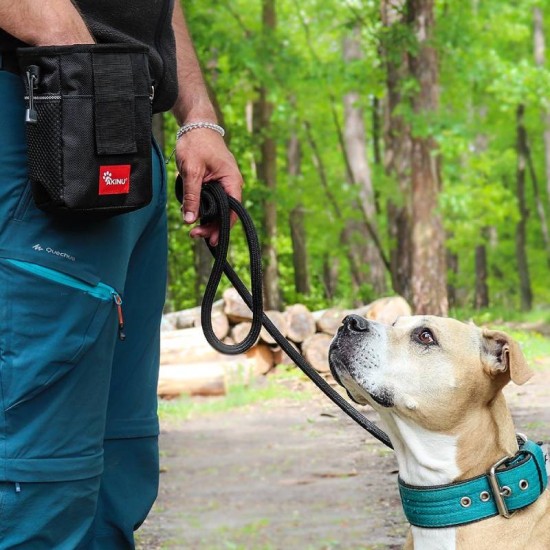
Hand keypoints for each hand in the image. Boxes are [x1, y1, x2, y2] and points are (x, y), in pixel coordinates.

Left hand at [175, 129, 242, 245]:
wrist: (196, 124)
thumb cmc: (196, 142)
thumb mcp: (191, 170)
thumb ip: (191, 196)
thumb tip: (189, 220)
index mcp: (232, 181)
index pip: (232, 211)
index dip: (222, 227)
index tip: (210, 239)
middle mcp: (231, 185)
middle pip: (225, 213)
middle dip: (212, 226)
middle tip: (195, 235)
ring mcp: (223, 184)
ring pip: (218, 208)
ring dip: (206, 219)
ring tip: (193, 229)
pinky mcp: (215, 182)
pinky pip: (212, 200)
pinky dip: (203, 209)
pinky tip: (192, 215)